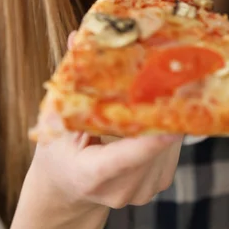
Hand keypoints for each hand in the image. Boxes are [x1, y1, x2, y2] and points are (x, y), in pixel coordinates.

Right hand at [9, 33, 182, 228]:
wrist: (68, 188)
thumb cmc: (58, 151)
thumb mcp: (54, 119)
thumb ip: (70, 81)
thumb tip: (78, 37)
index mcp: (90, 176)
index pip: (124, 159)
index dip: (150, 142)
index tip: (171, 121)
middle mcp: (120, 189)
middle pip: (153, 147)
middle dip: (164, 111)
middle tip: (174, 74)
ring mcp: (142, 190)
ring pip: (167, 146)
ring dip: (169, 116)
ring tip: (170, 82)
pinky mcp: (158, 182)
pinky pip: (171, 149)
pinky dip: (168, 125)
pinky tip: (162, 105)